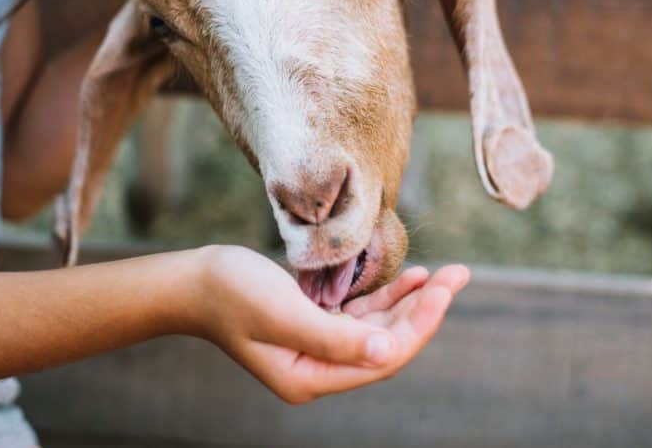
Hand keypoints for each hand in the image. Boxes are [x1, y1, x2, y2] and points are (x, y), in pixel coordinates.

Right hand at [193, 246, 468, 403]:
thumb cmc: (231, 293)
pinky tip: (409, 279)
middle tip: (459, 275)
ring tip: (444, 275)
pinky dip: (384, 296)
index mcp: (311, 377)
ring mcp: (315, 347)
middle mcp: (318, 369)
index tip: (445, 290)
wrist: (191, 281)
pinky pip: (359, 315)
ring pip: (377, 327)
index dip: (419, 324)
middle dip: (424, 310)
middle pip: (386, 342)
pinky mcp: (311, 324)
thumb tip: (388, 349)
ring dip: (409, 301)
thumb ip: (336, 336)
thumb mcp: (284, 312)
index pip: (382, 356)